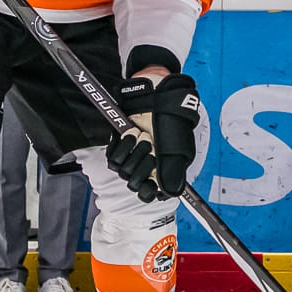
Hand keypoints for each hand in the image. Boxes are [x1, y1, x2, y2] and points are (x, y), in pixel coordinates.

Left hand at [105, 71, 201, 201]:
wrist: (156, 97)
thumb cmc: (170, 120)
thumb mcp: (177, 146)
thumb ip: (173, 171)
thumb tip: (170, 192)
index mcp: (161, 170)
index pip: (149, 193)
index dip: (148, 191)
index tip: (150, 184)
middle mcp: (145, 166)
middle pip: (134, 183)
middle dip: (142, 166)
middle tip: (152, 150)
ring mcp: (131, 155)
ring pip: (123, 171)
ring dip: (134, 153)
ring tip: (144, 137)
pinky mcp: (118, 145)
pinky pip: (113, 157)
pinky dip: (123, 146)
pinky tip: (133, 134)